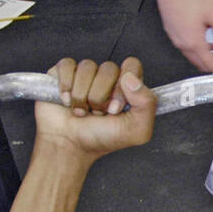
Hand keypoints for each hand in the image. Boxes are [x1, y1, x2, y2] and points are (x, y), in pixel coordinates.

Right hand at [34, 58, 156, 158]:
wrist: (69, 146)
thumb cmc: (102, 139)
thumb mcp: (137, 131)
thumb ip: (147, 104)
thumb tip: (131, 78)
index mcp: (128, 88)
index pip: (132, 66)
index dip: (124, 85)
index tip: (116, 107)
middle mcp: (108, 79)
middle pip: (109, 68)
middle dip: (100, 96)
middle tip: (97, 113)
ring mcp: (86, 75)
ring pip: (87, 67)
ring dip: (82, 95)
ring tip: (81, 111)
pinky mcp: (64, 74)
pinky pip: (67, 65)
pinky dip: (66, 87)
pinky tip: (67, 102)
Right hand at [152, 0, 212, 73]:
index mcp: (192, 42)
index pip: (211, 65)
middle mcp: (181, 43)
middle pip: (202, 63)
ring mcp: (175, 37)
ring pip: (195, 55)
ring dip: (210, 56)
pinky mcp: (172, 31)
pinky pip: (187, 47)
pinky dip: (200, 49)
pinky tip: (209, 42)